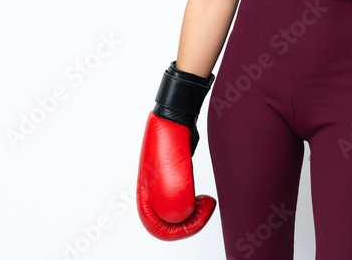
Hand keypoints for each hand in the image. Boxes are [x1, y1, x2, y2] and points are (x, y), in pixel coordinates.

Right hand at [136, 111, 215, 239]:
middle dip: (190, 222)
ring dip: (193, 213)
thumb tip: (184, 216)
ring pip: (177, 213)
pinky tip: (202, 197)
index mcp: (145, 195)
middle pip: (168, 223)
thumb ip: (175, 200)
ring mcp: (163, 186)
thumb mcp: (173, 175)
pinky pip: (184, 201)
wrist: (178, 120)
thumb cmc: (170, 141)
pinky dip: (195, 203)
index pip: (155, 227)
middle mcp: (152, 193)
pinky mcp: (175, 180)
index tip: (196, 217)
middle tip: (206, 208)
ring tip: (205, 202)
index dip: (178, 231)